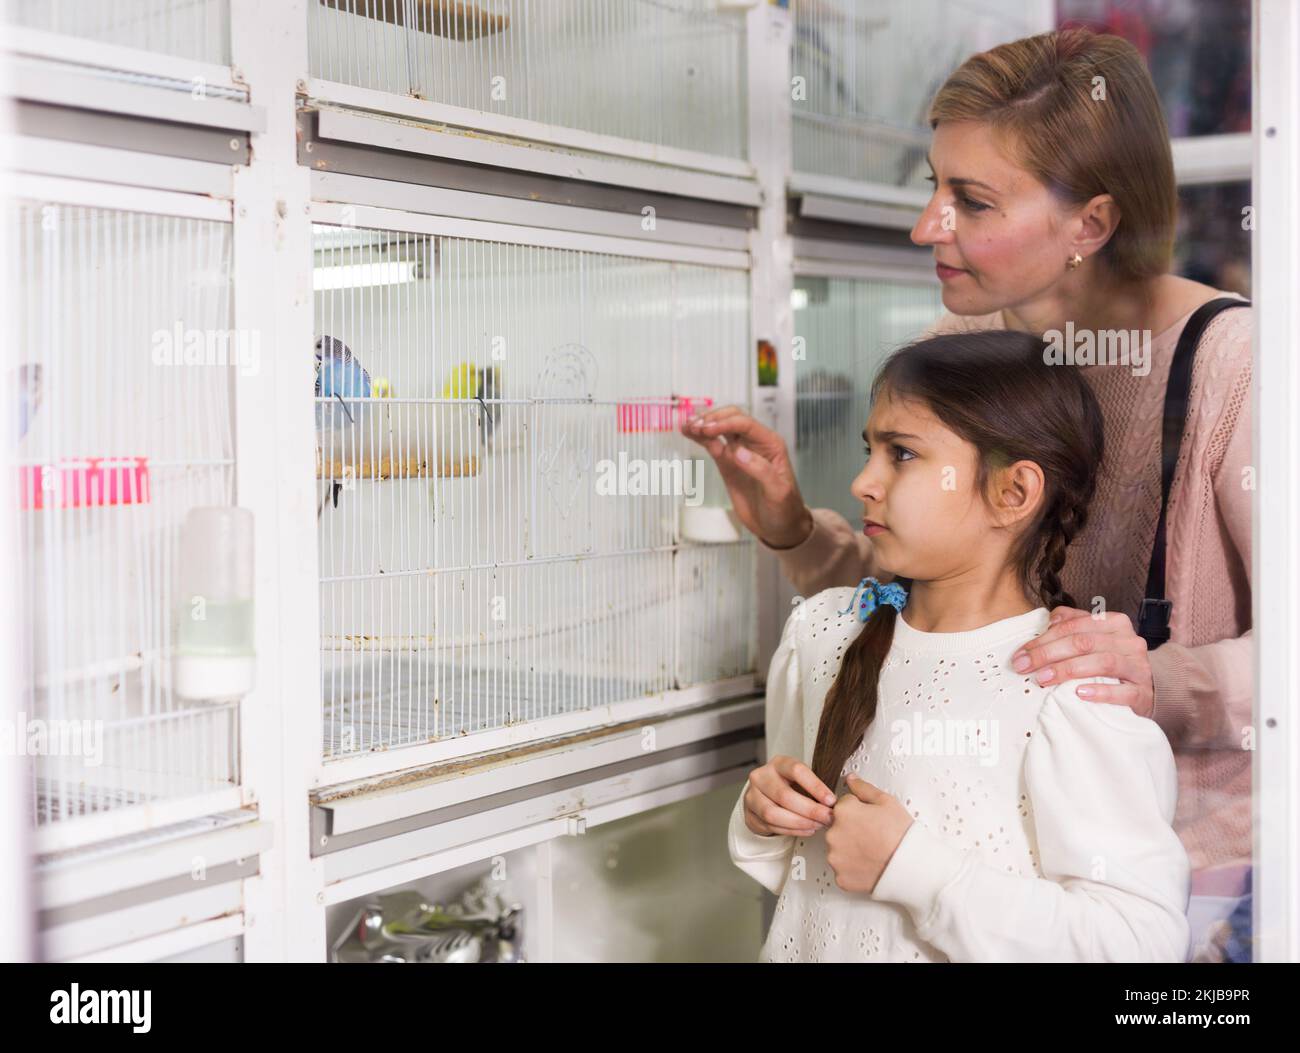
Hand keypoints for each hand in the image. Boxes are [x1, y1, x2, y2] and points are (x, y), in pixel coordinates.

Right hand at [681, 405, 813, 547]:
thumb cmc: (785, 508)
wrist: (779, 526)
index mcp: (770, 444)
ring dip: (703, 424)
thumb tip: (738, 452)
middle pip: (731, 418)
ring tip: (686, 425)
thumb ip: (761, 470)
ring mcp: (739, 452)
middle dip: (712, 419)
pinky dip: (700, 438)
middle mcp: (754, 443)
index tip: (708, 429)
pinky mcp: (728, 464)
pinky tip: (688, 432)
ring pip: (720, 429)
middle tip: (695, 427)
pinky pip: (713, 445)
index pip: (745, 424)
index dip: (725, 423)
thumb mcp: (778, 492)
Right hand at [741, 754, 836, 836]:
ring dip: (799, 823)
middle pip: (784, 795)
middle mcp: (761, 777)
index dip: (815, 786)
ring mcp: (752, 796)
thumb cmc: (787, 786)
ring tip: (816, 825)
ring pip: (774, 814)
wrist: (764, 796)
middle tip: (827, 818)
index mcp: (778, 764)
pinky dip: (792, 831)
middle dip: (810, 810)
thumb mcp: (800, 779)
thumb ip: (814, 787)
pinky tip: (806, 830)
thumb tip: (834, 802)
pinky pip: (771, 826)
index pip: (796, 771)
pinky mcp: (750, 814)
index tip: (831, 800)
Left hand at [825, 775, 913, 894]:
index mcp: (842, 812)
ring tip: (872, 851)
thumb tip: (850, 779)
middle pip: (838, 827)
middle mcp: (833, 834)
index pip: (844, 805)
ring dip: (850, 849)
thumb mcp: (887, 801)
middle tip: (873, 836)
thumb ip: (863, 788)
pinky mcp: (840, 877)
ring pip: (839, 849)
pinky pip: (843, 869)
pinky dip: (853, 868)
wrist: (913, 867)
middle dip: (852, 829)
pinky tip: (869, 865)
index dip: (860, 811)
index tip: (872, 820)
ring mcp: (835, 858)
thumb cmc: (901, 834)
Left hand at [1009, 607, 1154, 717]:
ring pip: (1102, 662)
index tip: (1021, 654)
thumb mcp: (1095, 636)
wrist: (1152, 687)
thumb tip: (1049, 622)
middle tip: (1025, 666)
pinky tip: (1079, 694)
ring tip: (1043, 678)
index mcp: (1114, 623)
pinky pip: (1122, 691)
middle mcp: (1128, 641)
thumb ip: (1073, 624)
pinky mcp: (1142, 692)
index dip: (1044, 639)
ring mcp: (1138, 667)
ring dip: (1068, 670)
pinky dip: (1100, 692)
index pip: (1074, 626)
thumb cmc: (1115, 659)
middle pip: (1084, 642)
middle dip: (1048, 653)